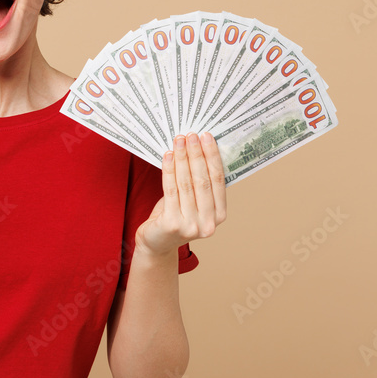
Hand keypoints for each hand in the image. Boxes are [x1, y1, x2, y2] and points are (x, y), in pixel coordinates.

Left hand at [136, 132, 226, 256]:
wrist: (157, 243)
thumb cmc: (176, 217)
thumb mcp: (194, 202)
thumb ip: (200, 183)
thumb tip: (200, 147)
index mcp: (219, 215)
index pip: (218, 180)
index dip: (212, 157)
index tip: (207, 137)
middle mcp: (208, 223)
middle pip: (203, 180)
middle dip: (196, 154)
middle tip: (191, 135)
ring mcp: (191, 226)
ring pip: (186, 183)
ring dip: (182, 158)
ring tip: (178, 141)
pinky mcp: (172, 224)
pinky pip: (171, 190)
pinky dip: (169, 170)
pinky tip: (168, 156)